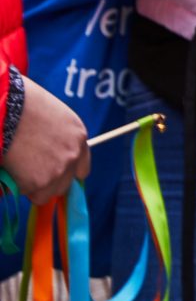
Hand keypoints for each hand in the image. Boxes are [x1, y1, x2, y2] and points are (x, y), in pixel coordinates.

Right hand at [1, 76, 92, 204]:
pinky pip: (26, 192)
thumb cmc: (23, 106)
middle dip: (47, 183)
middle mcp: (72, 156)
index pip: (82, 169)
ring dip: (31, 187)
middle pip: (63, 185)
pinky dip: (17, 186)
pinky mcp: (38, 182)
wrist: (7, 111)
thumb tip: (49, 153)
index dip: (66, 174)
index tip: (53, 175)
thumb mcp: (52, 118)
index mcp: (78, 137)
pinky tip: (11, 168)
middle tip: (29, 172)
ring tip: (18, 168)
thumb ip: (58, 139)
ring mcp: (56, 171)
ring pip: (45, 193)